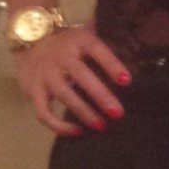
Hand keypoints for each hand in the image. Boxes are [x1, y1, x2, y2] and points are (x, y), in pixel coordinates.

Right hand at [14, 24, 131, 136]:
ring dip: (84, 112)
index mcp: (79, 40)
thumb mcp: (86, 37)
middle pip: (81, 76)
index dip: (111, 64)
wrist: (32, 42)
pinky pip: (44, 112)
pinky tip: (77, 132)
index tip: (127, 81)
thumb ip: (105, 47)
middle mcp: (61, 56)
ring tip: (102, 126)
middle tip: (118, 113)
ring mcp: (46, 74)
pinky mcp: (34, 91)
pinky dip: (59, 125)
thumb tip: (136, 60)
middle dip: (100, 95)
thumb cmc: (69, 44)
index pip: (97, 49)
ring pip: (65, 95)